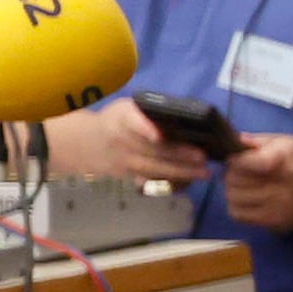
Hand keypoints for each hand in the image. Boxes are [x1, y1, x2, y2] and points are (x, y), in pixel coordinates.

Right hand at [41, 96, 206, 189]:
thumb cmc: (120, 121)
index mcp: (123, 118)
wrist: (89, 144)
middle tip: (202, 156)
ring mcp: (124, 161)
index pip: (132, 122)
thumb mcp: (129, 108)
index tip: (158, 135)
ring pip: (152, 169)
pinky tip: (190, 181)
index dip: (145, 129)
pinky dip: (171, 182)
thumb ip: (149, 112)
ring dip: (179, 172)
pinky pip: (151, 181)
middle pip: (150, 150)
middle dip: (177, 154)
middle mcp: (121, 140)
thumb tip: (185, 116)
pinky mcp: (127, 176)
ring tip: (202, 172)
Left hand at [215, 130, 292, 228]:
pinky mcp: (272, 221)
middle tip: (239, 172)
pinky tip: (246, 200)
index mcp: (286, 158)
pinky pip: (237, 214)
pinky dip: (236, 206)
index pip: (252, 163)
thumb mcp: (284, 143)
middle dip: (231, 173)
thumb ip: (259, 141)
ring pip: (233, 197)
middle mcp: (284, 184)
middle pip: (235, 179)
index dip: (237, 160)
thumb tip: (236, 142)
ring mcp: (278, 205)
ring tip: (242, 186)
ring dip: (232, 190)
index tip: (236, 159)